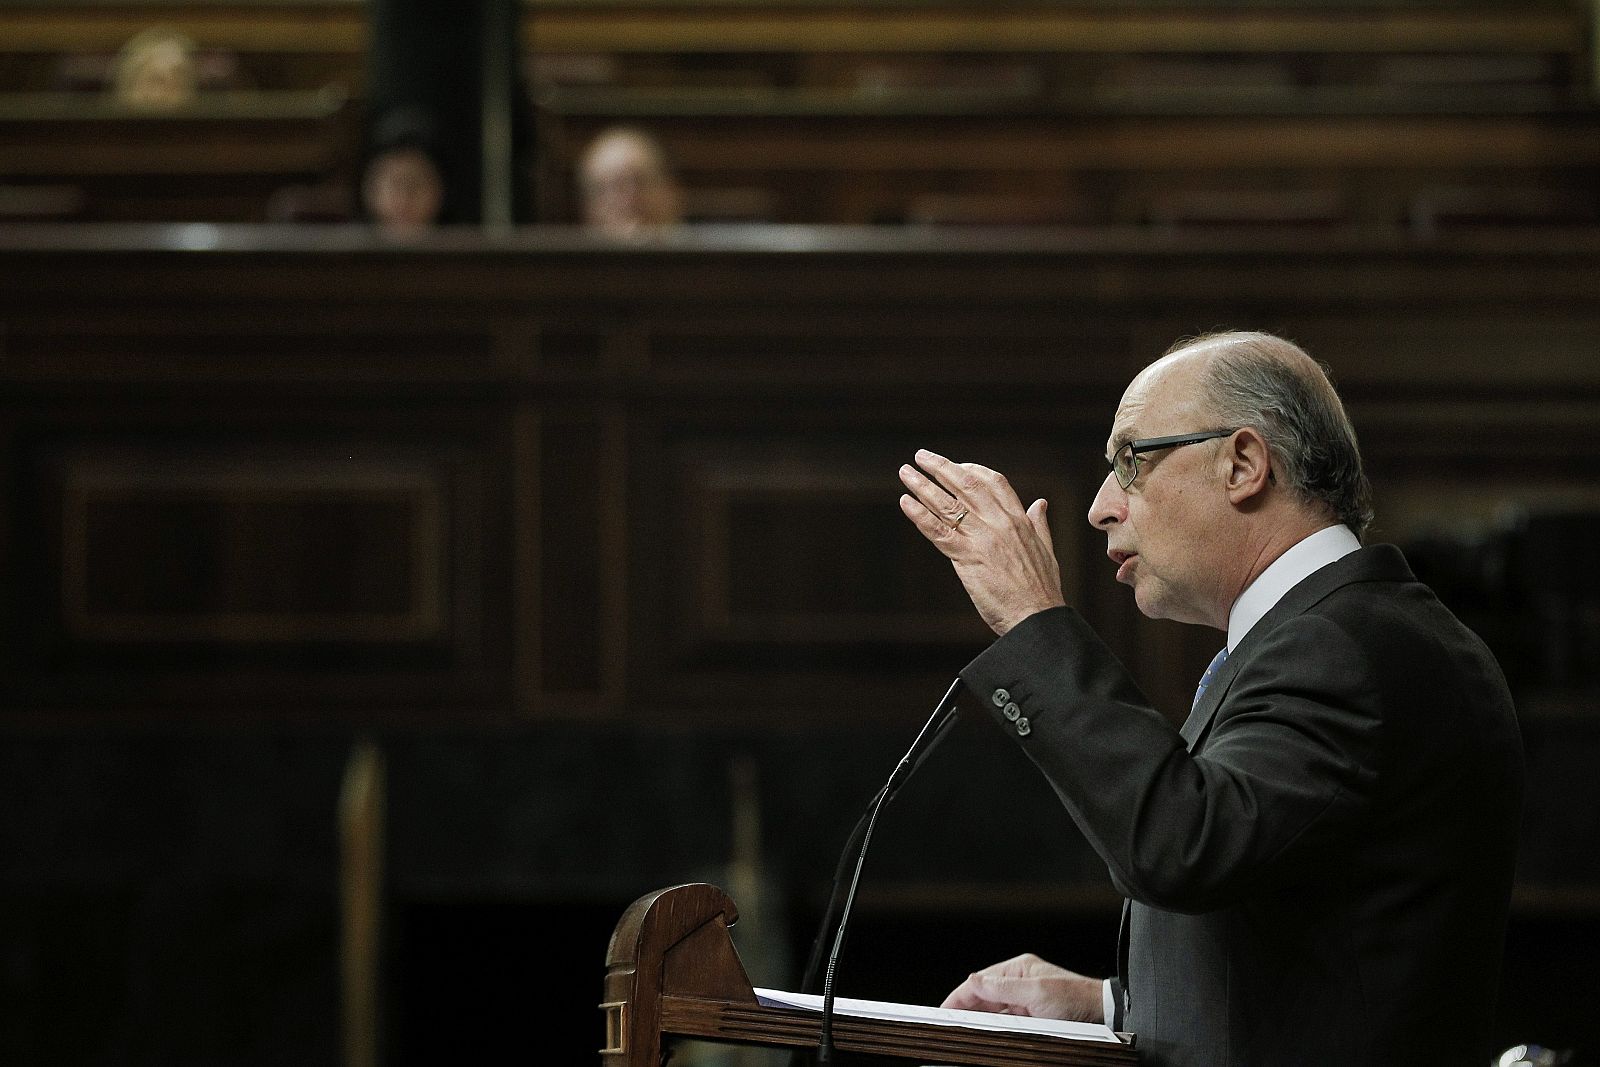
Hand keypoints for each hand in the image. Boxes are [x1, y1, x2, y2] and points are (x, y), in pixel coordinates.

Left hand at [899, 449, 1064, 635]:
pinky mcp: (967, 557)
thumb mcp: (1047, 550)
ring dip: (922, 485)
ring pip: (947, 504)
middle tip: (921, 457)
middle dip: (941, 467)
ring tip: (906, 473)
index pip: (993, 482)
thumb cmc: (1042, 590)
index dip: (972, 469)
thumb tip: (1040, 503)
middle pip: (966, 484)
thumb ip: (1039, 524)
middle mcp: (999, 523)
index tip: (956, 465)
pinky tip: (905, 502)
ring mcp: (982, 538)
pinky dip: (919, 515)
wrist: (1037, 617)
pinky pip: (937, 530)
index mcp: (1019, 520)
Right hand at [939, 953, 1104, 1021]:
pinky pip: (1006, 1021)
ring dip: (980, 1020)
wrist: (1104, 1016)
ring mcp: (1025, 999)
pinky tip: (986, 1034)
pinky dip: (994, 1027)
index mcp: (1018, 969)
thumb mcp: (1036, 993)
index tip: (944, 1010)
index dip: (959, 996)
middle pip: (983, 997)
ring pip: (993, 1011)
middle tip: (948, 1023)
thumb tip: (973, 980)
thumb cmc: (1075, 999)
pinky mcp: (1031, 1015)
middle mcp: (1019, 982)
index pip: (979, 982)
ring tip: (964, 1030)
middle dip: (966, 1009)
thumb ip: (1002, 988)